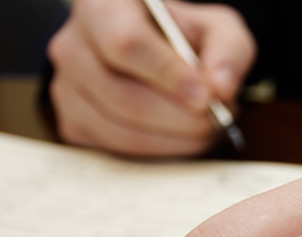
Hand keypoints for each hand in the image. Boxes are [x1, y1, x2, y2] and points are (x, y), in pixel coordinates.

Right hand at [47, 0, 255, 156]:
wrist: (160, 55)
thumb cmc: (184, 39)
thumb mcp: (217, 31)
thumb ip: (228, 52)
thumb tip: (221, 88)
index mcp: (104, 9)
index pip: (127, 44)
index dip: (169, 76)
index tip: (205, 97)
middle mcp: (73, 46)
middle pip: (124, 97)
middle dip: (181, 118)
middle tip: (217, 118)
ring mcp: (67, 88)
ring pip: (122, 131)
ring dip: (176, 139)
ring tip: (207, 126)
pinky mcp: (74, 124)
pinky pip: (119, 150)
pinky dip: (161, 150)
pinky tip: (183, 136)